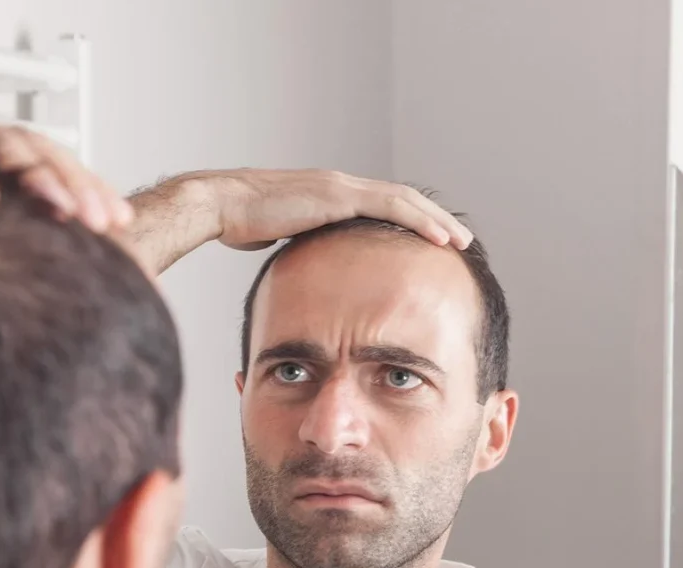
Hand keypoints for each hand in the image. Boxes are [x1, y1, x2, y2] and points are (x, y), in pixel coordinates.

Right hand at [189, 168, 472, 250]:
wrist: (222, 206)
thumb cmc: (240, 222)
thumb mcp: (278, 235)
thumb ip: (300, 244)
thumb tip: (305, 266)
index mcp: (329, 194)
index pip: (382, 204)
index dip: (411, 220)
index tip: (430, 240)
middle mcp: (340, 185)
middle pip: (401, 199)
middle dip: (433, 219)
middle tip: (460, 240)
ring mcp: (340, 187)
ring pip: (404, 200)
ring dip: (436, 220)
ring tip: (461, 241)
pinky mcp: (338, 196)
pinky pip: (391, 207)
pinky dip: (419, 221)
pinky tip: (439, 238)